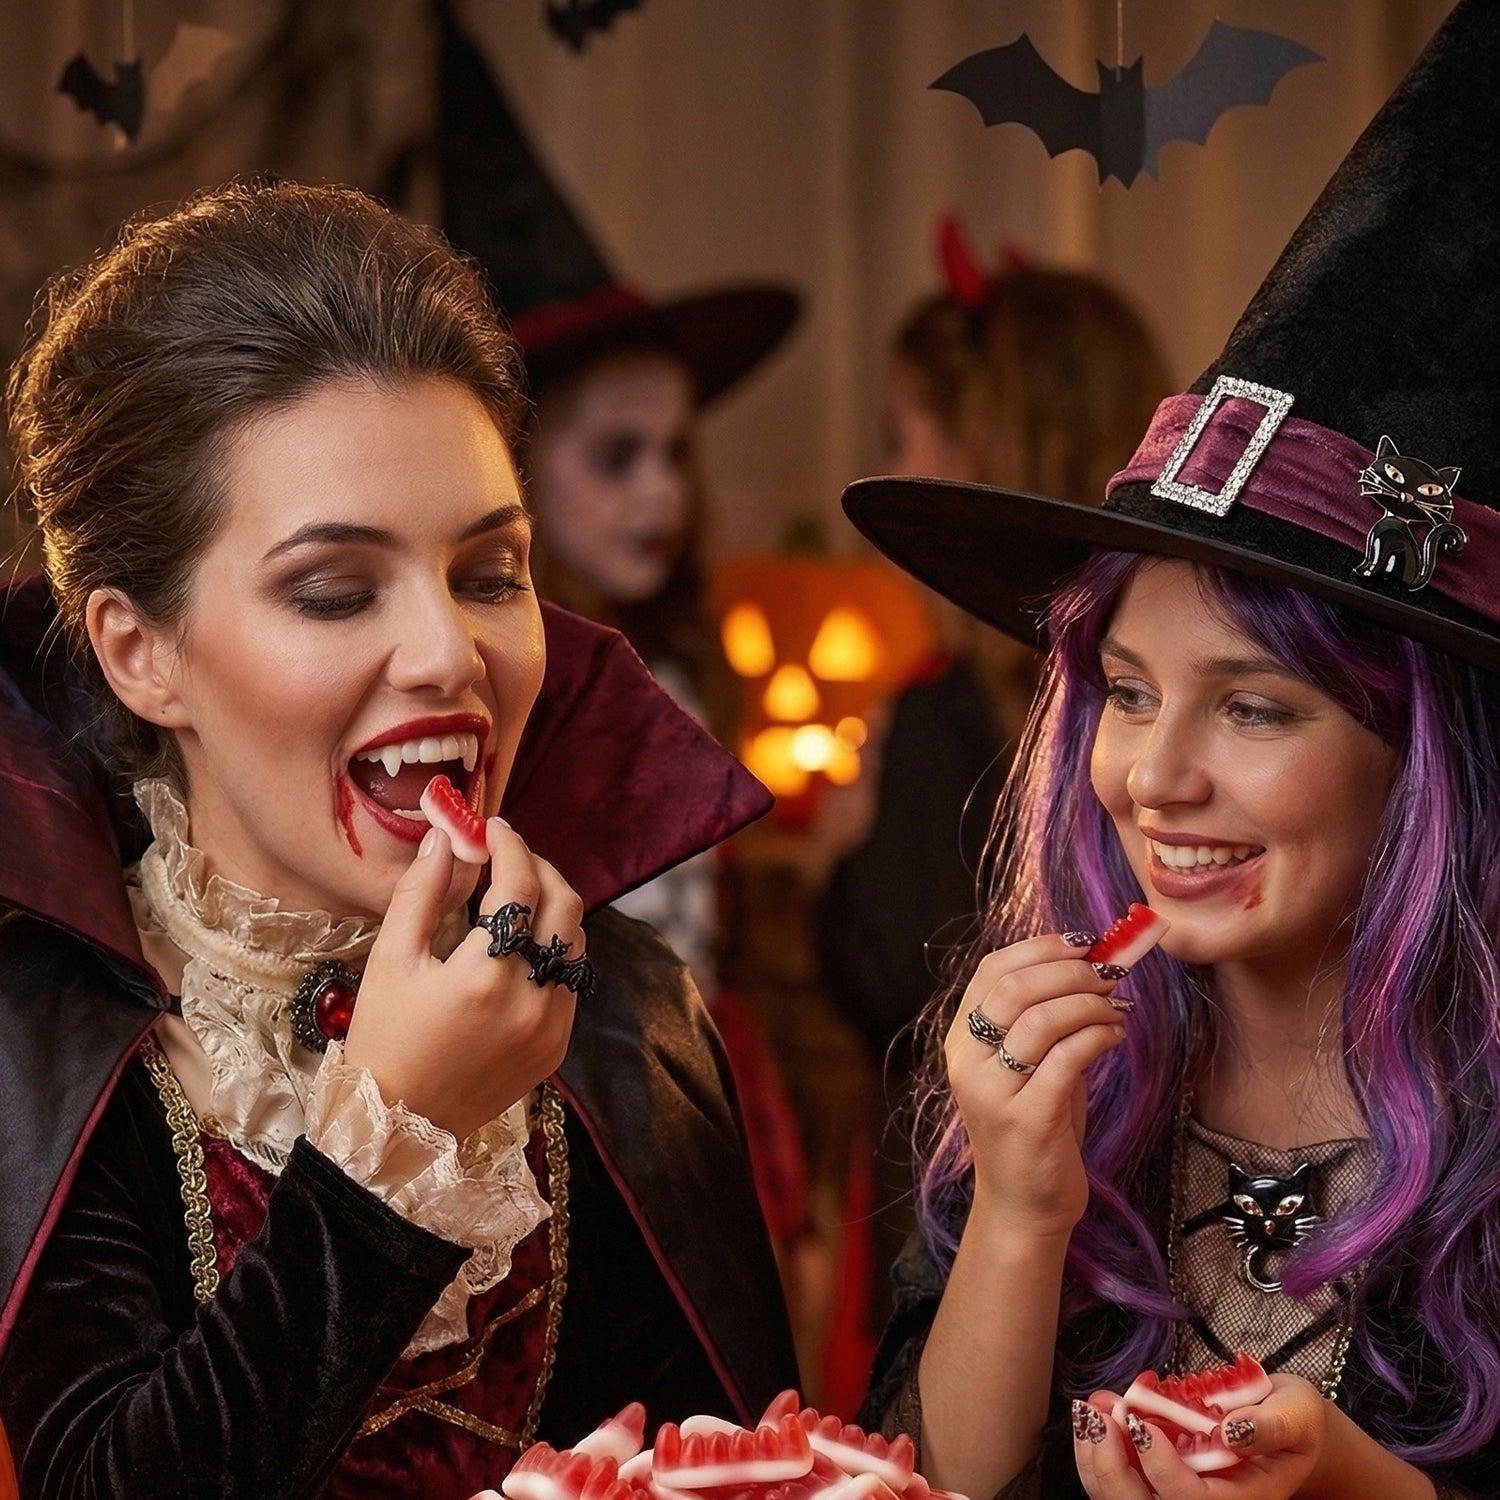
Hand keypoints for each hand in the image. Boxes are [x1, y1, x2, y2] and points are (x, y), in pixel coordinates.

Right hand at [342, 818, 584, 1139]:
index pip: (520, 886)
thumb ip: (420, 892)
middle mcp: (529, 1001)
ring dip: (555, 907)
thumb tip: (444, 836)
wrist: (400, 1124)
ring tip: (519, 893)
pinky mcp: (558, 1046)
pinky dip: (557, 949)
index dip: (510, 845)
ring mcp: (551, 1027)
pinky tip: (525, 942)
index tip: (493, 827)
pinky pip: (573, 980)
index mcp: (482, 977)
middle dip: (541, 867)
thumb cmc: (385, 1038)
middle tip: (510, 854)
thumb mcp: (390, 961)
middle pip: (566, 905)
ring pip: (577, 941)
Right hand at [947, 933, 1128, 1237]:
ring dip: (1088, 1002)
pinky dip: (1098, 1036)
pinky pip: (1067, 1058)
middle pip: (1013, 988)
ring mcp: (993, 1092)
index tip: (1082, 942)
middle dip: (1069, 971)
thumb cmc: (1034, 1129)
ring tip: (1116, 1007)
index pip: (990, 971)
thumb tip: (1090, 964)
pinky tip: (1115, 1036)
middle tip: (1108, 972)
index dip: (1038, 947)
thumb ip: (1043, 1020)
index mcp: (960, 1042)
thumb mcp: (1026, 1067)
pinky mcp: (1027, 1119)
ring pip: (1041, 1019)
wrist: (1024, 1207)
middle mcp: (968, 1063)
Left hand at [1072, 1375, 1326, 1498]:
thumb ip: (1270, 1425)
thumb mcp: (1297, 1415)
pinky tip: (1095, 1409)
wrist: (1286, 1425)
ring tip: (1089, 1409)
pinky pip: (1117, 1479)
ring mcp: (1176, 1495)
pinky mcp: (1156, 1480)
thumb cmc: (1294, 1421)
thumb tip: (1231, 1430)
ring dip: (1094, 1456)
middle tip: (1097, 1416)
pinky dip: (1096, 1447)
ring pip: (1121, 1499)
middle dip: (1111, 1468)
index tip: (1141, 1423)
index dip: (1162, 1470)